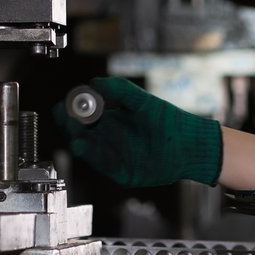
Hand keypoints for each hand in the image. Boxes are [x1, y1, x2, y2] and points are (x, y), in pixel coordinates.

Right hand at [52, 77, 221, 187]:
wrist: (190, 144)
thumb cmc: (168, 121)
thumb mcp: (142, 101)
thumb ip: (119, 90)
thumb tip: (94, 82)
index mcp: (110, 121)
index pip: (82, 117)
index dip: (71, 111)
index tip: (65, 104)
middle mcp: (108, 139)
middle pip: (80, 134)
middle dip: (70, 126)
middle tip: (64, 117)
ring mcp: (114, 156)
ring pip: (89, 150)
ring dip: (78, 142)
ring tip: (75, 136)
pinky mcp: (122, 172)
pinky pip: (103, 165)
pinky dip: (93, 157)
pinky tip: (85, 146)